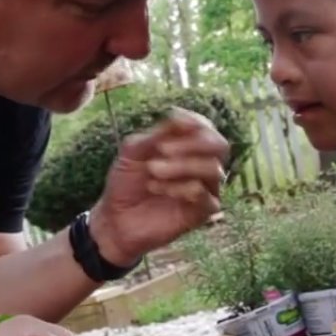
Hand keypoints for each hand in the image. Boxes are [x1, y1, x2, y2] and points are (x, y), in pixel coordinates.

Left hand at [89, 107, 229, 265]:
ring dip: (181, 165)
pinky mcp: (202, 213)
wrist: (115, 219)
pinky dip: (180, 187)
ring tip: (153, 170)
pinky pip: (204, 194)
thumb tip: (177, 116)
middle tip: (161, 148)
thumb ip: (156, 135)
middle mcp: (201, 166)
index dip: (193, 120)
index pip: (205, 128)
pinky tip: (157, 188)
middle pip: (220, 145)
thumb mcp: (133, 152)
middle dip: (192, 143)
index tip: (172, 118)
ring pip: (213, 169)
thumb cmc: (125, 184)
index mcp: (188, 148)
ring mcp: (205, 190)